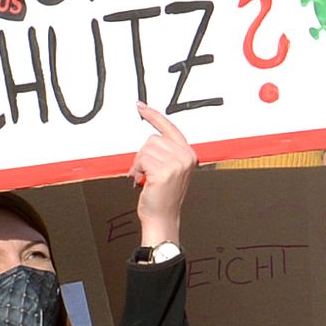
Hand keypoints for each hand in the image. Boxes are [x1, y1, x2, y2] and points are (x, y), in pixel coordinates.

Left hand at [130, 101, 196, 247]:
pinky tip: (142, 182)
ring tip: (145, 179)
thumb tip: (150, 141)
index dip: (154, 116)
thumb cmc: (163, 197)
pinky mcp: (164, 171)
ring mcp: (176, 164)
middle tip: (146, 173)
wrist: (162, 218)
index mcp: (189, 154)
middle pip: (153, 139)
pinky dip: (136, 171)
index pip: (169, 128)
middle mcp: (185, 156)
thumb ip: (166, 153)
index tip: (141, 107)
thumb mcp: (171, 170)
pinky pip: (141, 160)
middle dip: (144, 156)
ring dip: (139, 164)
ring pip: (145, 149)